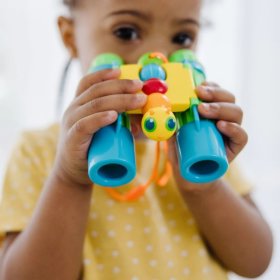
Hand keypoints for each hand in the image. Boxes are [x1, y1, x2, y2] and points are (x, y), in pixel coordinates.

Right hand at [53, 68, 145, 186]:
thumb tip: (141, 119)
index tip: (122, 70)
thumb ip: (118, 123)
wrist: (74, 172)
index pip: (88, 82)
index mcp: (79, 104)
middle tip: (140, 86)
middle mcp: (73, 109)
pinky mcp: (73, 138)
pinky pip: (85, 124)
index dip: (103, 74)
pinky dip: (100, 118)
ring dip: (119, 101)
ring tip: (137, 100)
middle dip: (120, 86)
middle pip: (96, 91)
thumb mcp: (105, 132)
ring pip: (94, 105)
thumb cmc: (92, 149)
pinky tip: (113, 115)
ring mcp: (71, 123)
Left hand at [167, 82, 247, 191]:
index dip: (210, 86)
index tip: (196, 87)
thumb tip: (161, 108)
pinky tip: (221, 125)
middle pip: (229, 99)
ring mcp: (230, 132)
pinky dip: (233, 129)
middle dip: (215, 94)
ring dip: (221, 108)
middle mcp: (223, 118)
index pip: (216, 92)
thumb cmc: (181, 151)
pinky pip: (242, 136)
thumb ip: (168, 122)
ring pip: (237, 113)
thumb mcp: (172, 134)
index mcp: (210, 111)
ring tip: (204, 110)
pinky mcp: (234, 147)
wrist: (189, 176)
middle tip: (199, 94)